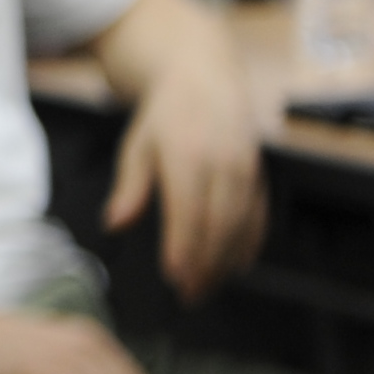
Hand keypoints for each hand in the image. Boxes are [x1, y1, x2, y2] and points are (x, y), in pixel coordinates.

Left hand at [107, 73, 268, 301]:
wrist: (206, 77)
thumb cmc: (166, 115)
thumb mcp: (137, 145)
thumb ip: (130, 187)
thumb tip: (115, 224)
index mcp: (187, 155)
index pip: (188, 211)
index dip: (185, 248)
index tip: (176, 278)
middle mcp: (223, 163)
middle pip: (219, 225)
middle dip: (206, 265)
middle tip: (189, 296)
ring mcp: (246, 168)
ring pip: (242, 224)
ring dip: (226, 261)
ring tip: (207, 288)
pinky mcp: (259, 172)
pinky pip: (259, 214)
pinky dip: (250, 243)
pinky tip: (237, 265)